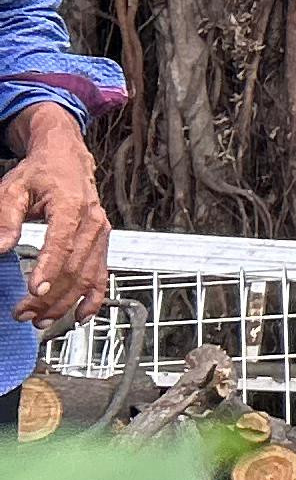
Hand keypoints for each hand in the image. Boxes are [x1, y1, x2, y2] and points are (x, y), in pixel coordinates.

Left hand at [0, 105, 107, 326]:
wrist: (66, 160)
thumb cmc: (41, 173)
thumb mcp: (14, 189)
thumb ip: (7, 218)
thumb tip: (2, 246)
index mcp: (72, 207)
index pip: (62, 244)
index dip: (48, 270)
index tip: (33, 291)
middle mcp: (93, 224)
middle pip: (74, 268)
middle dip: (50, 296)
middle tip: (23, 313)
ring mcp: (101, 236)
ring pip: (86, 278)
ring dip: (65, 303)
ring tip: (40, 319)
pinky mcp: (102, 245)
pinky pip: (101, 277)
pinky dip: (93, 299)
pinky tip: (81, 316)